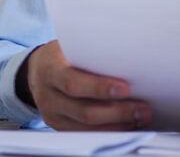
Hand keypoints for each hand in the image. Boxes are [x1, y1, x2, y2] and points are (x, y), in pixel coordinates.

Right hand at [22, 40, 152, 129]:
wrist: (36, 71)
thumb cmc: (61, 54)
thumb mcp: (69, 45)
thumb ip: (90, 51)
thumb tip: (128, 54)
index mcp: (50, 71)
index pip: (74, 84)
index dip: (100, 88)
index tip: (126, 88)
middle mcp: (48, 97)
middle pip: (84, 112)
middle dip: (118, 112)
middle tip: (143, 108)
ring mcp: (52, 116)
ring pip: (87, 128)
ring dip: (118, 125)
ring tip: (141, 118)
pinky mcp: (60, 127)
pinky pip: (86, 134)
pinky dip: (109, 131)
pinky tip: (127, 125)